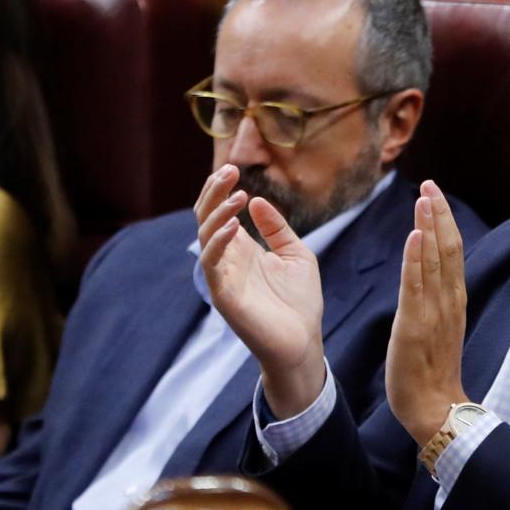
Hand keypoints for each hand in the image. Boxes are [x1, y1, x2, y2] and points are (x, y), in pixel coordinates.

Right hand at [195, 164, 326, 417]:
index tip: (233, 167)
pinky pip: (212, 264)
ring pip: (205, 237)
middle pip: (206, 218)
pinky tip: (233, 226)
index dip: (221, 189)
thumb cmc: (300, 301)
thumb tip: (258, 200)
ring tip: (236, 195)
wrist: (304, 341)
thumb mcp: (296, 254)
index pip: (220, 212)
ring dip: (217, 213)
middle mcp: (228, 259)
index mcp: (242, 249)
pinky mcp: (224, 295)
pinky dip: (218, 243)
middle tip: (228, 170)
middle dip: (214, 192)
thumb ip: (277, 228)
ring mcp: (223, 277)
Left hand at [386, 181, 470, 443]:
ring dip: (430, 226)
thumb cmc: (432, 372)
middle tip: (430, 184)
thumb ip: (436, 300)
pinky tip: (415, 235)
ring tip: (425, 197)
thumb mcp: (439, 328)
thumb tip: (428, 275)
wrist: (435, 408)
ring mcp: (434, 312)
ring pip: (435, 260)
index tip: (435, 194)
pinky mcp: (416, 324)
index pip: (452, 252)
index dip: (444, 221)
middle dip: (439, 214)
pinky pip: (417, 286)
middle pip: (448, 248)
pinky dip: (417, 259)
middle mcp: (449, 301)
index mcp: (454, 300)